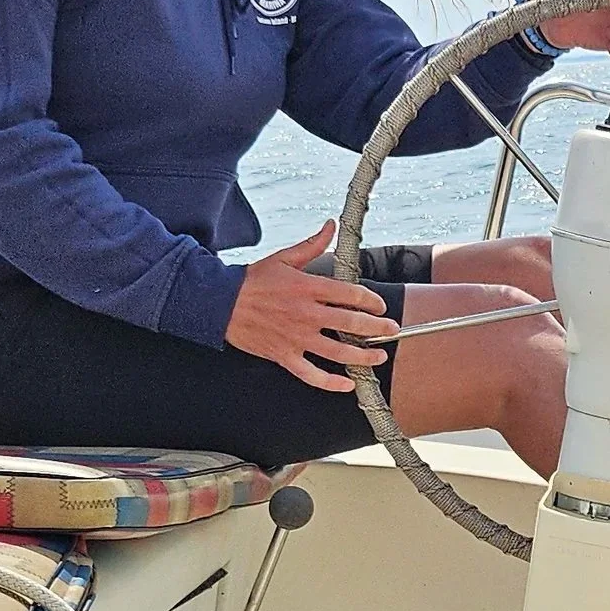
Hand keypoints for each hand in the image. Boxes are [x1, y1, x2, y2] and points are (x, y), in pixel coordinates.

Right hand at [224, 217, 399, 391]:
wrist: (218, 303)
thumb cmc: (252, 280)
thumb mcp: (284, 258)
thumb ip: (312, 244)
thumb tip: (331, 225)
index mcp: (308, 287)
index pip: (350, 294)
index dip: (371, 301)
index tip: (381, 306)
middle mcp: (306, 313)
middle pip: (350, 323)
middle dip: (376, 328)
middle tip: (391, 331)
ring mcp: (295, 337)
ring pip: (337, 351)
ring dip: (362, 356)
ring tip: (378, 357)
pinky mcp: (283, 355)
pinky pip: (311, 374)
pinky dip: (330, 382)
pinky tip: (347, 385)